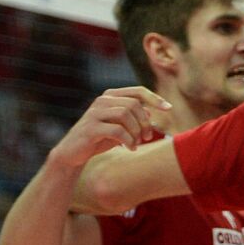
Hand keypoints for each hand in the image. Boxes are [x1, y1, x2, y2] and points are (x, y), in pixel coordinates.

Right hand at [51, 87, 171, 168]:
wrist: (74, 153)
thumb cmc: (101, 138)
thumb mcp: (120, 126)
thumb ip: (134, 118)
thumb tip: (151, 112)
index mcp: (110, 97)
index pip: (137, 91)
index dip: (155, 98)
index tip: (169, 109)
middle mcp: (102, 101)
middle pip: (134, 104)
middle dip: (145, 122)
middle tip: (148, 137)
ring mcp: (94, 113)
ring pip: (126, 114)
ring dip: (137, 131)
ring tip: (137, 143)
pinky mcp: (90, 127)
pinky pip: (117, 130)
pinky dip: (128, 140)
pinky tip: (130, 148)